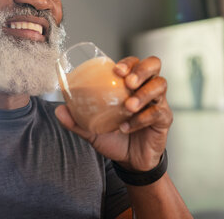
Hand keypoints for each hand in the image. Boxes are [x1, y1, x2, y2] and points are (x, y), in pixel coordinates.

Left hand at [55, 56, 172, 171]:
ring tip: (129, 106)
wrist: (129, 161)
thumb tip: (59, 110)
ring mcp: (158, 102)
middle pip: (153, 65)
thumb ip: (77, 120)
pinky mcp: (164, 119)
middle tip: (128, 82)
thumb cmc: (114, 138)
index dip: (128, 62)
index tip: (116, 70)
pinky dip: (142, 118)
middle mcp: (146, 88)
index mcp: (130, 84)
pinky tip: (127, 127)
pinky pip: (158, 112)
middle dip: (141, 70)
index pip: (134, 62)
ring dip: (143, 94)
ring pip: (160, 85)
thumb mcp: (93, 129)